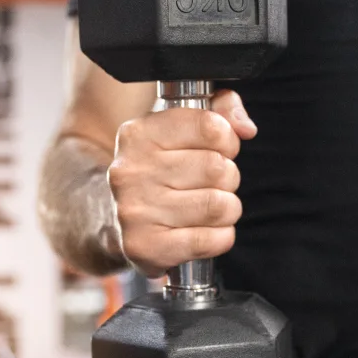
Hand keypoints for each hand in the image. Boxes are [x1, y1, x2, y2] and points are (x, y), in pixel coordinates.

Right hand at [108, 90, 256, 276]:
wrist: (112, 219)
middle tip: (213, 184)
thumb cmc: (158, 170)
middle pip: (218, 168)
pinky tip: (205, 232)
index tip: (220, 149)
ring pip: (218, 206)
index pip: (209, 126)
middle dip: (228, 178)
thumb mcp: (179, 128)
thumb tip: (245, 128)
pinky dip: (220, 238)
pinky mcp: (146, 247)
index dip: (227, 140)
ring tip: (210, 208)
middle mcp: (131, 171)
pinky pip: (210, 240)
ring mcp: (135, 212)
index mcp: (138, 134)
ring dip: (227, 209)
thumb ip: (219, 110)